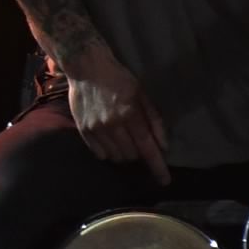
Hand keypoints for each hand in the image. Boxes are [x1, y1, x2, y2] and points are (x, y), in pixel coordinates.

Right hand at [65, 48, 169, 184]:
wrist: (87, 67)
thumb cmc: (119, 79)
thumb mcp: (142, 94)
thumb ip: (154, 120)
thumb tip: (163, 145)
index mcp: (130, 114)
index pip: (147, 148)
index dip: (157, 166)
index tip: (164, 180)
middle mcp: (112, 125)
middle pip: (131, 155)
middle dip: (139, 154)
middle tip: (139, 142)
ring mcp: (96, 129)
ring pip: (116, 157)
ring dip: (125, 154)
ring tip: (124, 140)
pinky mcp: (83, 130)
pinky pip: (100, 153)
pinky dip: (109, 152)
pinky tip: (111, 141)